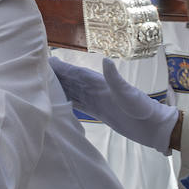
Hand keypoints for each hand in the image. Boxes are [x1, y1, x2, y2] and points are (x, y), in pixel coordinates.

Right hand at [50, 56, 178, 152]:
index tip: (45, 61)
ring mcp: (97, 100)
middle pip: (71, 80)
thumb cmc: (142, 110)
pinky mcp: (98, 111)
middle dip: (55, 75)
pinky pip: (78, 103)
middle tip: (35, 70)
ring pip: (73, 90)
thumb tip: (105, 60)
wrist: (153, 128)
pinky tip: (58, 100)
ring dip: (59, 86)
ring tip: (42, 83)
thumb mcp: (129, 94)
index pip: (76, 72)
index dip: (61, 67)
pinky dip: (67, 99)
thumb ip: (115, 79)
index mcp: (101, 83)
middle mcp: (96, 89)